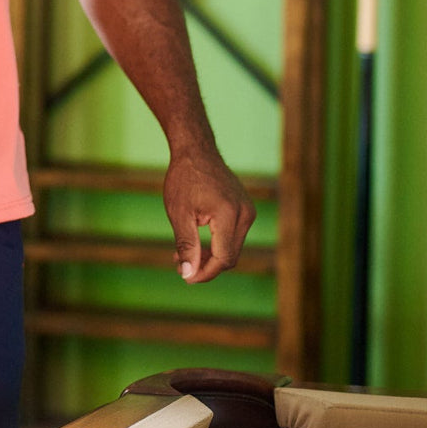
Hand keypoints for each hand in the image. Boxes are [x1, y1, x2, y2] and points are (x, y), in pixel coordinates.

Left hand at [163, 150, 255, 283]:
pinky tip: (196, 241)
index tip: (185, 277)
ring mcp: (248, 211)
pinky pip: (233, 236)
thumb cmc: (184, 178)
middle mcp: (245, 214)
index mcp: (230, 215)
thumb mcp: (179, 213)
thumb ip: (186, 245)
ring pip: (231, 248)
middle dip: (205, 265)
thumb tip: (188, 275)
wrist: (195, 150)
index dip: (205, 273)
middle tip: (179, 263)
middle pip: (229, 256)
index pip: (224, 259)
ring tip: (183, 253)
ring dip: (210, 256)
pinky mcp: (245, 209)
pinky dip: (216, 243)